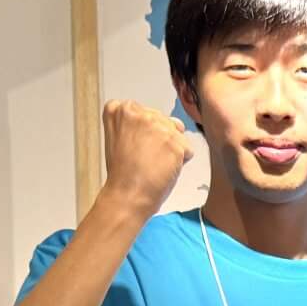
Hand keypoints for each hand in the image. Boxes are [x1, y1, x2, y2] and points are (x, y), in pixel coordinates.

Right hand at [98, 99, 194, 214]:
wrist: (127, 196)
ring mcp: (158, 126)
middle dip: (159, 138)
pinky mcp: (175, 142)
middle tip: (144, 158)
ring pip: (176, 133)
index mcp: (120, 109)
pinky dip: (180, 161)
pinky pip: (187, 149)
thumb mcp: (118, 138)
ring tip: (153, 163)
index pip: (144, 112)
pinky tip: (163, 169)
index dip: (144, 132)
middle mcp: (139, 112)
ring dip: (171, 149)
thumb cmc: (122, 174)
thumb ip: (136, 124)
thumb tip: (166, 122)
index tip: (134, 145)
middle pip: (162, 120)